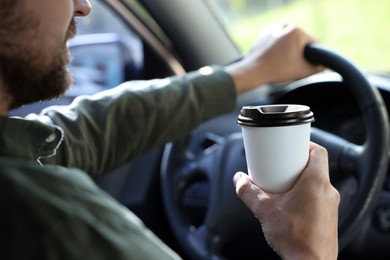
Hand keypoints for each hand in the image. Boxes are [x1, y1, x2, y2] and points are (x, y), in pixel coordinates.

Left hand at [226, 23, 323, 92]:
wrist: (253, 72)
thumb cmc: (277, 70)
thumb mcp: (303, 70)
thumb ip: (318, 67)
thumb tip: (325, 65)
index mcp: (296, 30)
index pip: (314, 43)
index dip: (315, 56)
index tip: (309, 65)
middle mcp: (285, 25)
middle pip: (301, 42)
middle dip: (299, 54)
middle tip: (292, 66)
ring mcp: (273, 28)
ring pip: (289, 42)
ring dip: (289, 51)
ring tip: (282, 63)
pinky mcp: (265, 33)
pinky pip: (278, 42)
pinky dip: (279, 49)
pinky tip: (275, 59)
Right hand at [233, 143, 339, 258]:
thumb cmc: (296, 239)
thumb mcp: (265, 210)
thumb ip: (249, 192)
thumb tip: (239, 180)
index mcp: (316, 182)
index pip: (318, 151)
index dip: (305, 145)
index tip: (291, 146)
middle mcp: (328, 191)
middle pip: (315, 166)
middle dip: (297, 164)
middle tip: (280, 166)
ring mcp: (331, 205)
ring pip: (317, 183)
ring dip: (300, 181)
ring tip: (282, 186)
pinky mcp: (328, 217)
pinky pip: (318, 198)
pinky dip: (305, 195)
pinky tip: (289, 205)